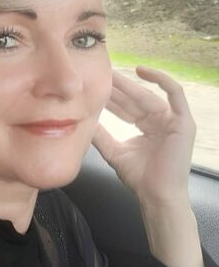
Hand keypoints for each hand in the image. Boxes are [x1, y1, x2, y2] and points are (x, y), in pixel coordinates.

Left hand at [92, 66, 195, 205]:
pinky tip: (141, 71)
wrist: (156, 195)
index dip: (110, 96)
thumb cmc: (139, 177)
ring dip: (129, 84)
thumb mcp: (114, 151)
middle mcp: (159, 120)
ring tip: (111, 74)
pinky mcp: (183, 121)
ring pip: (148, 95)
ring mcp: (172, 119)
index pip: (126, 106)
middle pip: (135, 98)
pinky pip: (175, 93)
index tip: (93, 85)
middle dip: (116, 87)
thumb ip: (101, 135)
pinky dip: (161, 79)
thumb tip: (83, 120)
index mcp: (146, 126)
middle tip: (99, 73)